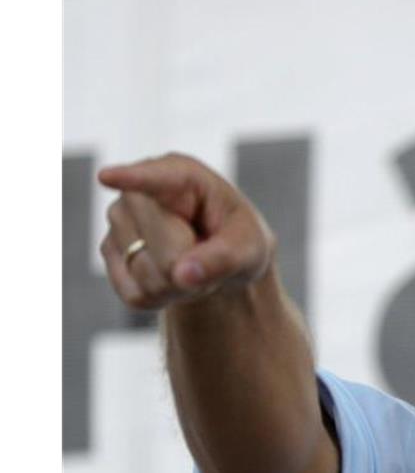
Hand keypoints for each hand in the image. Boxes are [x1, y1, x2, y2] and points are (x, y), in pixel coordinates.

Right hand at [97, 152, 274, 309]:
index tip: (107, 177)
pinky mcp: (110, 254)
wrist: (221, 258)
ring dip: (181, 285)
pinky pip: (137, 295)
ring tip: (193, 263)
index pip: (153, 178)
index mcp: (181, 174)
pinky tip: (173, 277)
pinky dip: (163, 297)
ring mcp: (119, 222)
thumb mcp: (249, 246)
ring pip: (149, 277)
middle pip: (165, 251)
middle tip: (209, 255)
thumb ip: (224, 258)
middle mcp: (139, 193)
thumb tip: (183, 275)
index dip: (131, 178)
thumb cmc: (238, 239)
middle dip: (193, 267)